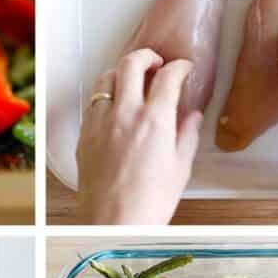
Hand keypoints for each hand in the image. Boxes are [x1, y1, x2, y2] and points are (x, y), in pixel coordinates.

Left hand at [76, 49, 202, 224]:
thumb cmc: (150, 201)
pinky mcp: (84, 135)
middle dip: (147, 56)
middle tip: (156, 63)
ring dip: (121, 73)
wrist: (114, 221)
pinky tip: (114, 106)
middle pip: (131, 64)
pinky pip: (92, 103)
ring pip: (105, 79)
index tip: (184, 68)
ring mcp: (100, 122)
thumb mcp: (180, 167)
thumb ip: (187, 135)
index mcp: (155, 120)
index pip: (168, 76)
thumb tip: (192, 115)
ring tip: (132, 81)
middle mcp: (125, 114)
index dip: (180, 66)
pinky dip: (105, 96)